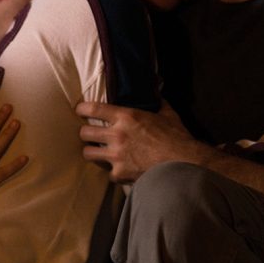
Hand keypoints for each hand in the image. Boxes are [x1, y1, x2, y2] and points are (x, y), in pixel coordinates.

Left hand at [75, 100, 193, 181]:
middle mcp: (116, 135)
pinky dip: (113, 171)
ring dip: (92, 152)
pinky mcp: (120, 173)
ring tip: (97, 152)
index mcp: (126, 117)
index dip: (82, 109)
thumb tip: (156, 89)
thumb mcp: (167, 114)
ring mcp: (116, 156)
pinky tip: (120, 169)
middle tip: (90, 134)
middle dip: (85, 133)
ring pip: (88, 153)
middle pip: (84, 133)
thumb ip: (157, 102)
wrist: (183, 164)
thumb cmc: (177, 138)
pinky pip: (107, 172)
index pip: (93, 109)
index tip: (80, 110)